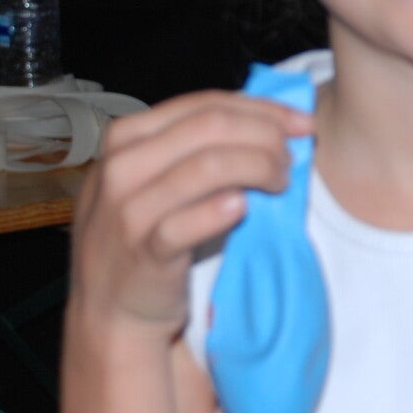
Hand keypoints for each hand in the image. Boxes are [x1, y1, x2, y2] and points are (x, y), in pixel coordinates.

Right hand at [67, 89, 313, 340]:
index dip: (261, 109)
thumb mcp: (158, 178)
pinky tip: (244, 208)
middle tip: (293, 156)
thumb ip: (198, 147)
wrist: (111, 308)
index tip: (301, 123)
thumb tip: (272, 122)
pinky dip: (219, 211)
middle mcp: (122, 166)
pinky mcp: (142, 253)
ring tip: (281, 182)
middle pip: (210, 128)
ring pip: (205, 168)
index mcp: (127, 137)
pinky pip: (186, 224)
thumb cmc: (147, 233)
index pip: (204, 104)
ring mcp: (128, 210)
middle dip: (265, 136)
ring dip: (257, 167)